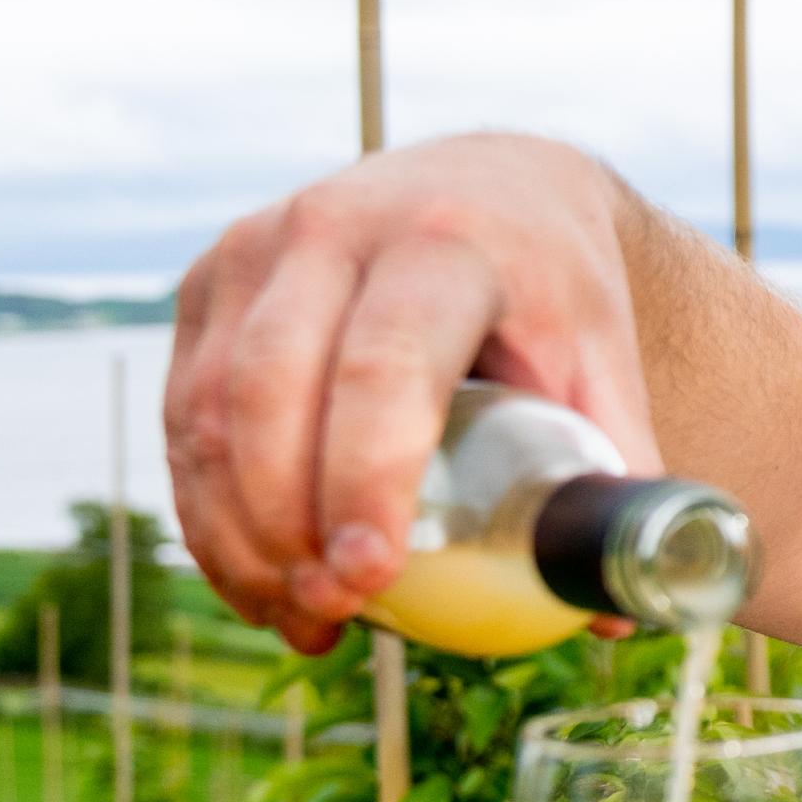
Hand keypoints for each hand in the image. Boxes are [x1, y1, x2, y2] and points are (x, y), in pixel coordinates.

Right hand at [164, 132, 664, 651]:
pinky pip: (186, 414)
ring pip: (209, 410)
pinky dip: (211, 510)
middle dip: (284, 521)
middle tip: (331, 611)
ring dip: (238, 533)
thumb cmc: (553, 290)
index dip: (365, 477)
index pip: (384, 365)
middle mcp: (333, 230)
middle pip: (272, 389)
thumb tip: (610, 615)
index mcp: (446, 242)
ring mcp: (255, 251)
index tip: (372, 575)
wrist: (488, 185)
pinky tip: (261, 580)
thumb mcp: (604, 361)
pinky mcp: (208, 285)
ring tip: (302, 617)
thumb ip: (615, 475)